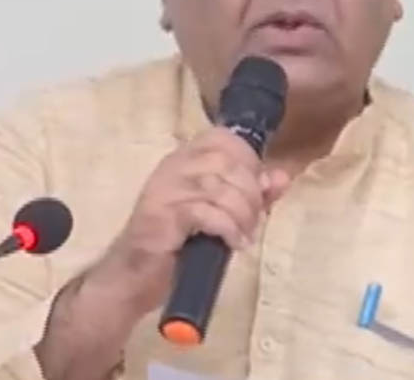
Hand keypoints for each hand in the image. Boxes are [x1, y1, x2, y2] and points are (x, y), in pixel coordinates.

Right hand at [85, 127, 290, 315]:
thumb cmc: (177, 244)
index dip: (247, 158)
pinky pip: (207, 212)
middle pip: (227, 161)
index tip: (255, 188)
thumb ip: (251, 194)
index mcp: (184, 159)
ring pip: (220, 187)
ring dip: (242, 214)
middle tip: (252, 220)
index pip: (221, 137)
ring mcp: (166, 189)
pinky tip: (232, 244)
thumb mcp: (220, 215)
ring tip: (243, 235)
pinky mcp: (163, 215)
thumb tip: (280, 177)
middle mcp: (173, 167)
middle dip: (250, 193)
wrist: (133, 276)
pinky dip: (228, 229)